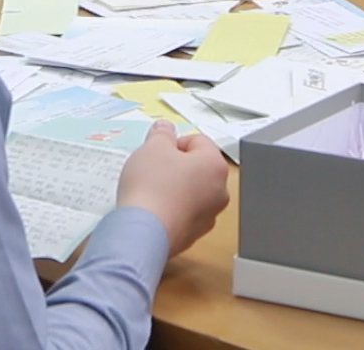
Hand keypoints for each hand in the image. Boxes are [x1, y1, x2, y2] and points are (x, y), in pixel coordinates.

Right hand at [116, 121, 230, 256]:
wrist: (144, 233)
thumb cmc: (152, 186)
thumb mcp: (152, 147)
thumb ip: (162, 134)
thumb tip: (165, 129)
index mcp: (215, 165)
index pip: (197, 140)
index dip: (173, 142)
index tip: (157, 150)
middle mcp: (219, 191)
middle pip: (197, 167)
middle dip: (175, 165)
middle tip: (152, 168)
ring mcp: (209, 215)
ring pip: (191, 191)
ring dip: (174, 187)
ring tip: (151, 190)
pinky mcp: (194, 234)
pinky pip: (183, 213)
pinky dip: (171, 208)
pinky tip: (153, 209)